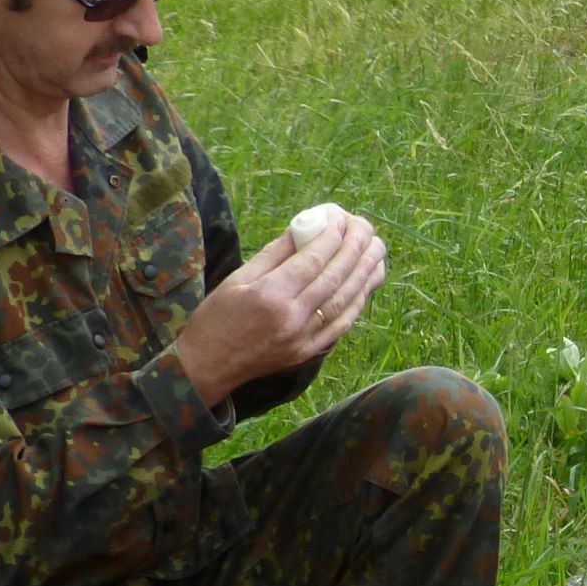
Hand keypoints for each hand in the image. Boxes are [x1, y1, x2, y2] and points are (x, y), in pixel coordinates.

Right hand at [173, 212, 386, 403]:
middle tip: (367, 228)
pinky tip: (367, 284)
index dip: (332, 238)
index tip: (342, 220)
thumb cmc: (217, 317)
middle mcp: (292, 317)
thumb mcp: (237, 278)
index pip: (312, 261)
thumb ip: (273, 254)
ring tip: (377, 251)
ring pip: (345, 301)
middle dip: (355, 249)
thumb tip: (303, 229)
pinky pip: (342, 324)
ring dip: (365, 274)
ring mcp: (304, 338)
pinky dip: (357, 302)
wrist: (209, 365)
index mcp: (270, 295)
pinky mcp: (310, 352)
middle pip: (334, 278)